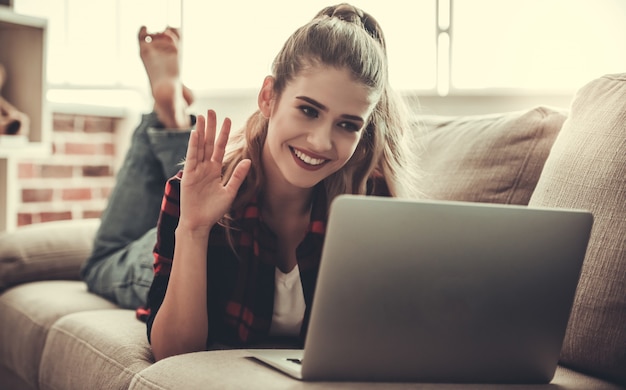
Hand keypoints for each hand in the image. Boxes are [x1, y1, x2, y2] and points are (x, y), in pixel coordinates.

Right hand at [178, 110, 250, 233]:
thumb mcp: (230, 192)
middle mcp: (205, 167)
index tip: (227, 119)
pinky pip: (192, 158)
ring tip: (202, 116)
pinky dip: (193, 146)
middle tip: (211, 111)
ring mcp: (196, 170)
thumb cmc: (213, 211)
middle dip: (210, 127)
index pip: (220, 148)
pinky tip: (195, 134)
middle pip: (208, 143)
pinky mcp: (189, 175)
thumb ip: (238, 176)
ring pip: (199, 147)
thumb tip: (248, 160)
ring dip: (200, 132)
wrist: (199, 223)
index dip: (224, 134)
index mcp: (215, 170)